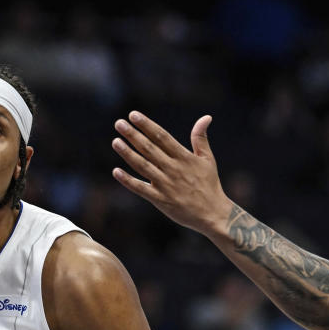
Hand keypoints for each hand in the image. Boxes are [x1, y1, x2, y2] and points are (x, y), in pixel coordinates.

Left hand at [112, 111, 231, 236]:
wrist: (212, 214)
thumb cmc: (209, 185)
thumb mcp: (207, 159)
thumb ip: (201, 138)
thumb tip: (206, 117)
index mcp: (184, 157)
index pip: (162, 137)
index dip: (147, 125)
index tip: (134, 115)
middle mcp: (173, 169)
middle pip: (149, 148)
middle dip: (133, 135)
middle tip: (119, 123)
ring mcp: (165, 185)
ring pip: (143, 166)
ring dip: (128, 153)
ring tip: (115, 141)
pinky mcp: (160, 200)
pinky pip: (141, 189)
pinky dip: (128, 181)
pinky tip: (116, 171)